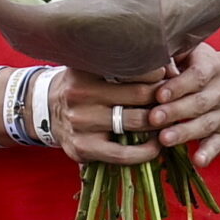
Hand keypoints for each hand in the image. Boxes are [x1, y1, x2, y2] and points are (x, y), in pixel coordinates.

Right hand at [48, 67, 168, 166]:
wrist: (44, 111)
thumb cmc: (81, 86)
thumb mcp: (92, 67)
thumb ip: (122, 65)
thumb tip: (170, 66)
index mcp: (86, 69)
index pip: (134, 68)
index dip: (158, 74)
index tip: (170, 76)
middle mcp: (80, 94)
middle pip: (139, 95)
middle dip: (163, 98)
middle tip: (175, 101)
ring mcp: (81, 122)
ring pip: (134, 122)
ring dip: (158, 123)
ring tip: (169, 121)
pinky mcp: (83, 148)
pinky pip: (123, 153)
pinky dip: (145, 151)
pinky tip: (156, 146)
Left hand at [145, 44, 219, 166]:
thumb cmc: (200, 63)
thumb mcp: (190, 52)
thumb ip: (172, 56)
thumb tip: (152, 65)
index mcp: (212, 66)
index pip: (197, 76)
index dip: (178, 85)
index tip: (159, 94)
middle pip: (199, 102)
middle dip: (175, 111)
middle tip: (153, 118)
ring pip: (206, 124)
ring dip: (185, 133)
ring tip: (164, 139)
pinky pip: (219, 143)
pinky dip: (209, 153)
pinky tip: (198, 161)